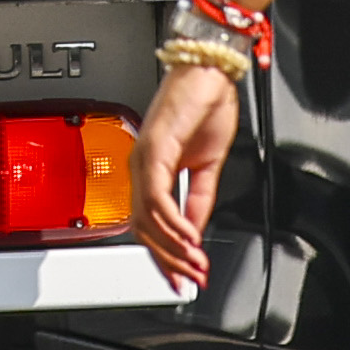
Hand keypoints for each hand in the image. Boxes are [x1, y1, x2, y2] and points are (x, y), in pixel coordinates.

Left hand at [131, 60, 240, 293]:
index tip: (181, 280)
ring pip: (148, 217)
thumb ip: (198, 201)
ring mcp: (144, 157)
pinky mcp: (155, 148)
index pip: (148, 225)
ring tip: (195, 263)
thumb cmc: (205, 105)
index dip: (164, 257)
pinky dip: (174, 221)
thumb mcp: (207, 166)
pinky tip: (191, 237)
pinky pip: (158, 195)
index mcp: (150, 169)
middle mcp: (141, 165)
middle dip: (170, 260)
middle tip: (191, 279)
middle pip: (144, 228)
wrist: (209, 70)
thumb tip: (195, 234)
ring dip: (174, 247)